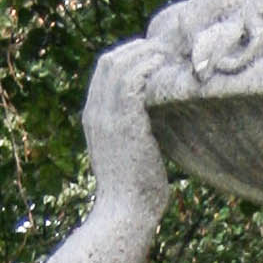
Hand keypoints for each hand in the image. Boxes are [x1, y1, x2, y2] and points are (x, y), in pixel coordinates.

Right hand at [83, 40, 170, 219]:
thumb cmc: (134, 195)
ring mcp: (108, 116)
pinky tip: (168, 68)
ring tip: (169, 52)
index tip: (150, 57)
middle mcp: (95, 113)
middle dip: (136, 49)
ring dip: (146, 54)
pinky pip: (134, 79)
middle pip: (109, 61)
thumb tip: (156, 123)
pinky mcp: (125, 121)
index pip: (103, 74)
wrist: (125, 214)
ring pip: (121, 64)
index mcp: (93, 119)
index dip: (126, 58)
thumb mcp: (128, 156)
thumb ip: (134, 133)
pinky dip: (150, 68)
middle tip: (162, 48)